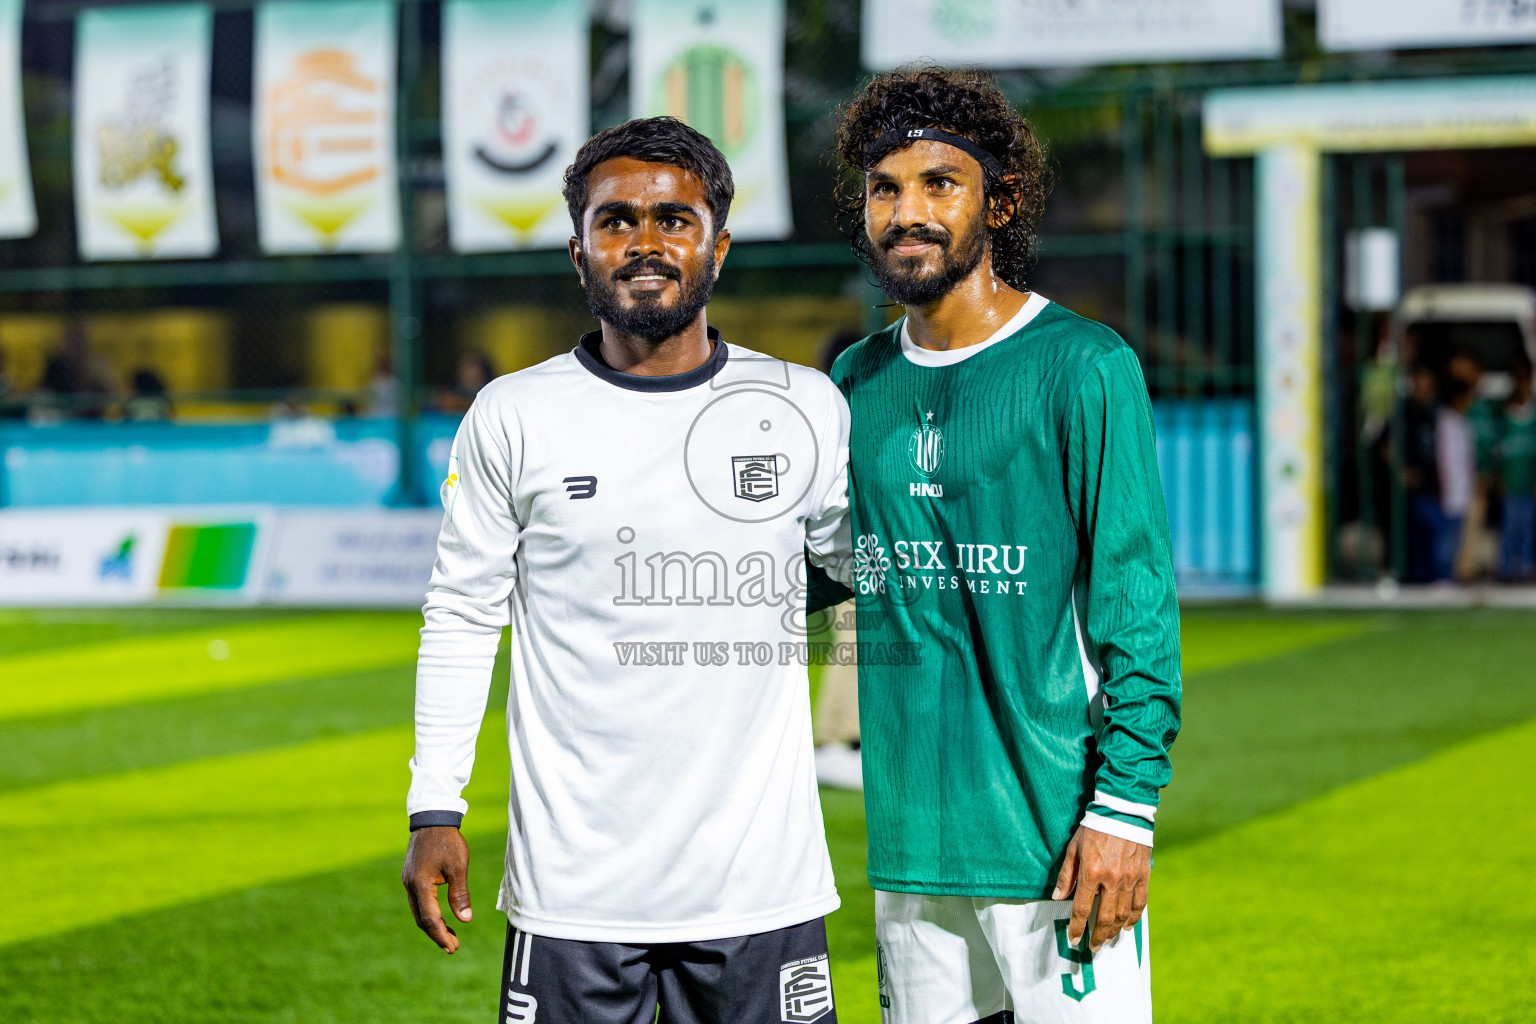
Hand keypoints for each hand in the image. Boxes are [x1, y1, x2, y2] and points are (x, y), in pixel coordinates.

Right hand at [402, 826, 472, 952]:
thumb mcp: (458, 867)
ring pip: (419, 912)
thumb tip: (465, 920)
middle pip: (421, 919)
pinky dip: (429, 913)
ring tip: (449, 936)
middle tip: (453, 947)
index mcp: (420, 885)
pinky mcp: (411, 877)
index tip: (453, 948)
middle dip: (437, 935)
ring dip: (433, 926)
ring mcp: (408, 882)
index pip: (430, 919)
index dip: (441, 935)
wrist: (432, 818)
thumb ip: (460, 894)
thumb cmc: (448, 841)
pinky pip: (418, 902)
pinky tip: (441, 917)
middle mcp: (410, 886)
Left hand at [1051, 826, 1149, 952]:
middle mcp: (1112, 879)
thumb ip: (1066, 875)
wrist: (1123, 812)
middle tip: (1093, 947)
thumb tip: (1058, 897)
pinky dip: (1134, 918)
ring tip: (1108, 940)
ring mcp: (1130, 879)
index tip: (1075, 939)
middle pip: (1104, 917)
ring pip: (1123, 914)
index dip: (1077, 926)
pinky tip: (1127, 926)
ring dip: (1115, 931)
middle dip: (1098, 936)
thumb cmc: (1094, 828)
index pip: (1082, 908)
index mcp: (1091, 872)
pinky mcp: (1144, 876)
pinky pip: (1140, 903)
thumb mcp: (1074, 848)